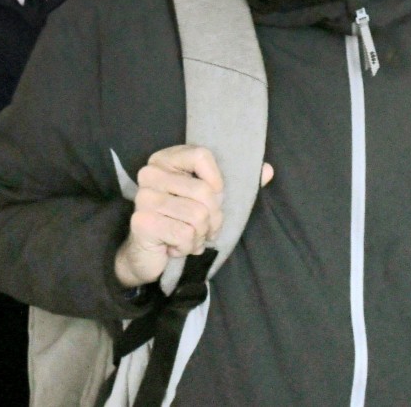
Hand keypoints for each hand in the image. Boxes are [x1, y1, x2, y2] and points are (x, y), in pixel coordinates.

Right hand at [114, 145, 273, 287]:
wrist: (147, 255)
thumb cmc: (181, 222)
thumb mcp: (208, 200)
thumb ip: (237, 185)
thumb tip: (267, 170)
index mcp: (166, 159)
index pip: (202, 155)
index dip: (217, 181)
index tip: (213, 197)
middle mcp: (150, 173)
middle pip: (205, 192)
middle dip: (212, 219)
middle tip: (202, 228)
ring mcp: (144, 197)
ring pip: (198, 216)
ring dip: (200, 236)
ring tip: (188, 238)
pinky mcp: (142, 222)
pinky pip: (185, 235)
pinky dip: (187, 247)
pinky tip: (175, 247)